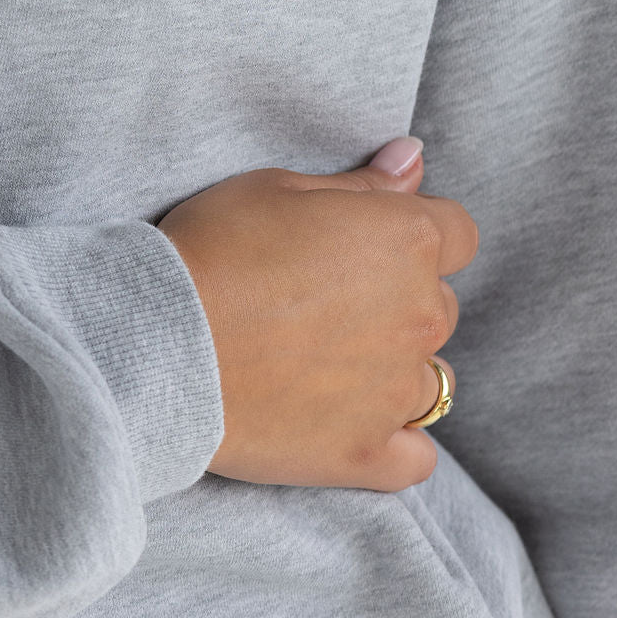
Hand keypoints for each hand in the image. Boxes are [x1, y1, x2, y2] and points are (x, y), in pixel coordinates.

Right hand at [156, 137, 477, 492]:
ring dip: (399, 368)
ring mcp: (396, 390)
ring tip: (332, 361)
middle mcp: (418, 314)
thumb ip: (362, 183)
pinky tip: (354, 422)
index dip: (417, 231)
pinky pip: (417, 458)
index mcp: (407, 240)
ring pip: (436, 380)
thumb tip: (413, 159)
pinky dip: (396, 442)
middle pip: (440, 304)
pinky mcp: (365, 453)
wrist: (160, 342)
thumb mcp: (280, 188)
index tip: (371, 240)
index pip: (457, 232)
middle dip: (400, 297)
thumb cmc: (215, 248)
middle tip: (327, 298)